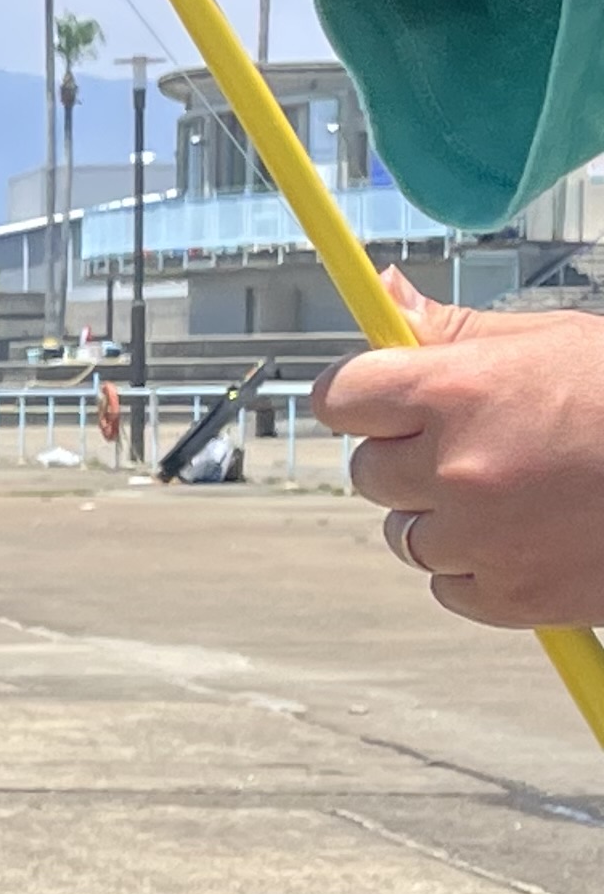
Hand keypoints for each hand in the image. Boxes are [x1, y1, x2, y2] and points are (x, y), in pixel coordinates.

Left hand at [318, 270, 603, 627]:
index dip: (362, 399)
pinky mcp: (510, 596)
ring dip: (444, 518)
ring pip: (406, 534)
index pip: (341, 397)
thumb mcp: (552, 341)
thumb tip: (387, 297)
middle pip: (369, 471)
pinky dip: (480, 570)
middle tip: (482, 446)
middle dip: (410, 459)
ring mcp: (480, 538)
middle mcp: (456, 465)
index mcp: (457, 390)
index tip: (383, 403)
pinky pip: (448, 586)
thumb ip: (454, 331)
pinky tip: (535, 538)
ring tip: (522, 492)